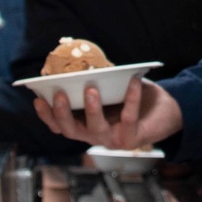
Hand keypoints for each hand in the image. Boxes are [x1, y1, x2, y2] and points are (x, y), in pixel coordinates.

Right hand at [32, 75, 182, 146]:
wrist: (163, 112)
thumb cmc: (131, 99)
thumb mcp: (109, 89)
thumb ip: (94, 82)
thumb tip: (80, 62)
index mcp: (84, 125)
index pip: (59, 125)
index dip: (46, 116)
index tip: (37, 99)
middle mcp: (94, 136)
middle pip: (71, 131)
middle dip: (62, 114)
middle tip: (58, 94)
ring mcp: (112, 139)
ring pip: (95, 129)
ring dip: (91, 110)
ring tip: (90, 90)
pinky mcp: (132, 138)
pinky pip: (129, 117)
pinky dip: (131, 99)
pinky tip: (133, 82)